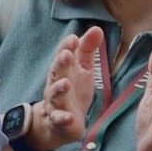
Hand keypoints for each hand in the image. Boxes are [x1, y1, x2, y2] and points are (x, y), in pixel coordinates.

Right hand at [35, 26, 104, 149]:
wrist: (58, 122)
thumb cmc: (72, 91)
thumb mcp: (82, 69)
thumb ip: (88, 50)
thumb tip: (97, 28)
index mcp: (63, 70)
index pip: (63, 55)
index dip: (66, 47)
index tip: (74, 39)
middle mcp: (56, 84)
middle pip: (56, 72)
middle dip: (60, 63)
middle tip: (67, 55)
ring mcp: (56, 102)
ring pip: (54, 94)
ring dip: (59, 88)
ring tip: (66, 83)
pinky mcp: (58, 120)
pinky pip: (59, 119)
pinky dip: (63, 118)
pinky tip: (69, 117)